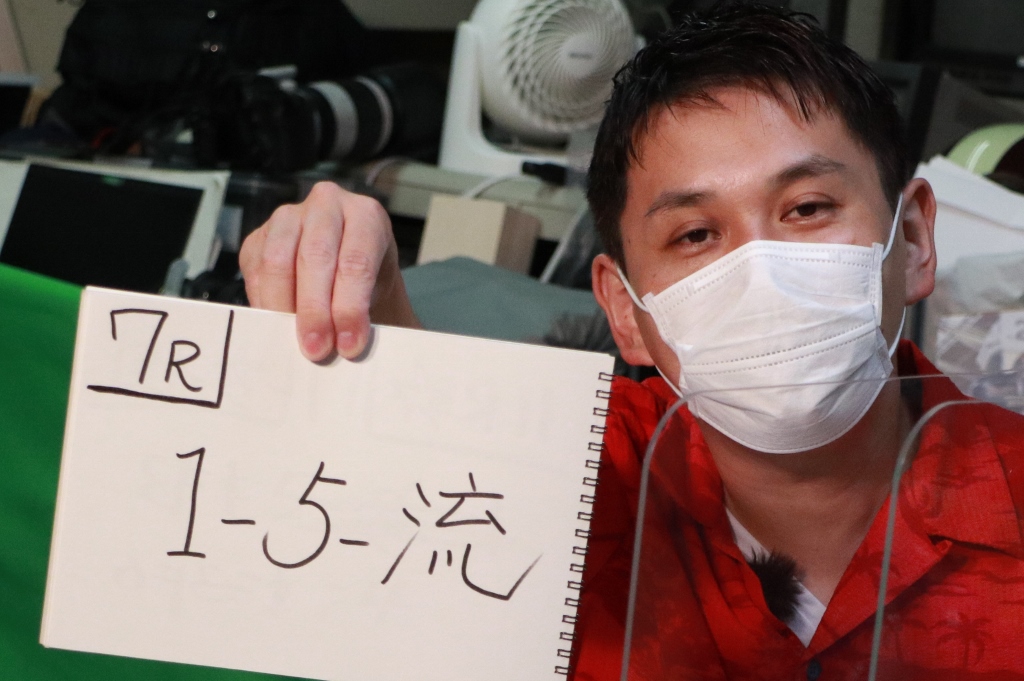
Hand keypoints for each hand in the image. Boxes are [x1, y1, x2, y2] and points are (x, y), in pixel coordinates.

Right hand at [239, 181, 418, 361]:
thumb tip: (346, 348)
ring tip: (293, 342)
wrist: (348, 273)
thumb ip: (366, 315)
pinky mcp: (259, 236)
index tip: (349, 346)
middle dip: (315, 310)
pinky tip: (277, 326)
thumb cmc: (370, 285)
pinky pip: (255, 270)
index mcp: (366, 215)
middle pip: (315, 257)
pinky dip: (264, 302)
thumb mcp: (380, 295)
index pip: (357, 261)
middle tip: (317, 350)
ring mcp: (288, 217)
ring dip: (283, 307)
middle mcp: (326, 205)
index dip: (351, 307)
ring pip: (278, 261)